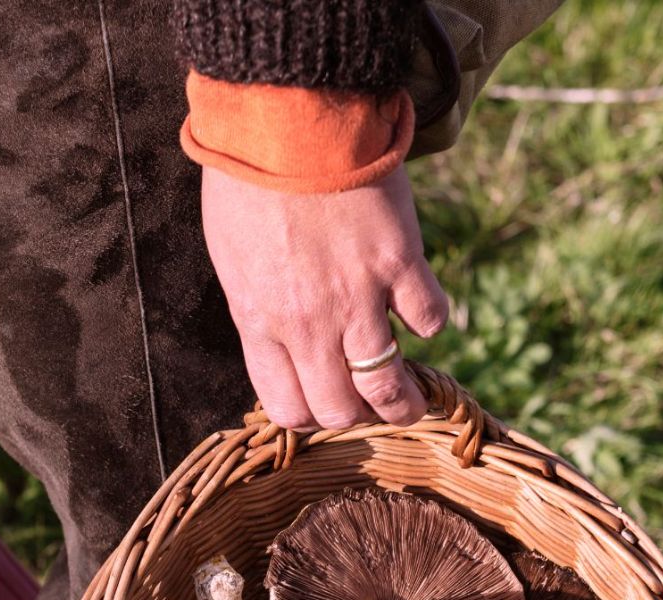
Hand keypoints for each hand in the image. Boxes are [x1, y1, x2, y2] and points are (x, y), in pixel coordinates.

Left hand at [201, 164, 450, 431]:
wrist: (287, 119)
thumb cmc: (248, 182)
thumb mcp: (234, 258)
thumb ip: (258, 309)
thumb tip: (280, 343)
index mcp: (260, 322)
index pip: (288, 407)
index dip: (309, 416)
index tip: (323, 404)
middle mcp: (308, 323)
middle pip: (340, 409)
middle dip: (358, 418)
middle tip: (372, 407)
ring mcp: (357, 296)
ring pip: (387, 383)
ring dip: (404, 401)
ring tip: (415, 401)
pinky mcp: (400, 262)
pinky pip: (428, 318)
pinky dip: (428, 320)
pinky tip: (421, 310)